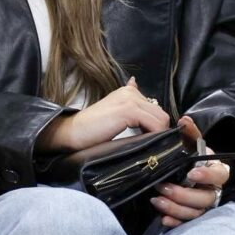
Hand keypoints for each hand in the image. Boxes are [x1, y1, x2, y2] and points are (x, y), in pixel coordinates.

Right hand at [40, 77, 170, 151]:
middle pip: (161, 114)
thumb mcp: (115, 114)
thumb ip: (130, 106)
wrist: (73, 132)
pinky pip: (155, 125)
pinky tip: (140, 142)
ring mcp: (130, 99)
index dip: (154, 126)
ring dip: (156, 135)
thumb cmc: (92, 129)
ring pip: (161, 119)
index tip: (145, 138)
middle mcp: (131, 91)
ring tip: (142, 143)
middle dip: (158, 131)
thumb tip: (139, 95)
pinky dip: (153, 137)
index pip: (156, 109)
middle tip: (145, 143)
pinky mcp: (129, 110)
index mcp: (128, 91)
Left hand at [150, 115, 230, 226]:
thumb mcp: (188, 144)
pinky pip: (186, 224)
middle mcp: (211, 190)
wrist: (179, 172)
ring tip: (156, 200)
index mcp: (214, 171)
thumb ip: (188, 133)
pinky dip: (175, 222)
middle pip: (206, 198)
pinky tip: (163, 219)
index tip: (192, 174)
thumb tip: (184, 120)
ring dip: (176, 208)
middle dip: (184, 195)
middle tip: (163, 188)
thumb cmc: (187, 158)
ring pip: (196, 212)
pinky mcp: (190, 216)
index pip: (220, 175)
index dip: (207, 176)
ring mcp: (201, 205)